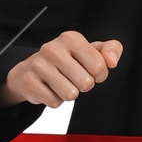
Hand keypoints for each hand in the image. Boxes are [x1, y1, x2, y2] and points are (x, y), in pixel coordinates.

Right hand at [0, 30, 121, 108]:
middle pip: (86, 83)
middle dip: (84, 86)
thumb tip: (112, 62)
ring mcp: (38, 64)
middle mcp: (52, 48)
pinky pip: (54, 102)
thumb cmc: (69, 60)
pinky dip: (56, 100)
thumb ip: (111, 50)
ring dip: (70, 94)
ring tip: (62, 83)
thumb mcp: (92, 51)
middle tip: (75, 79)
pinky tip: (50, 88)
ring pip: (70, 94)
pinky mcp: (29, 81)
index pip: (99, 66)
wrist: (33, 68)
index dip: (100, 75)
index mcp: (71, 38)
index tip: (90, 71)